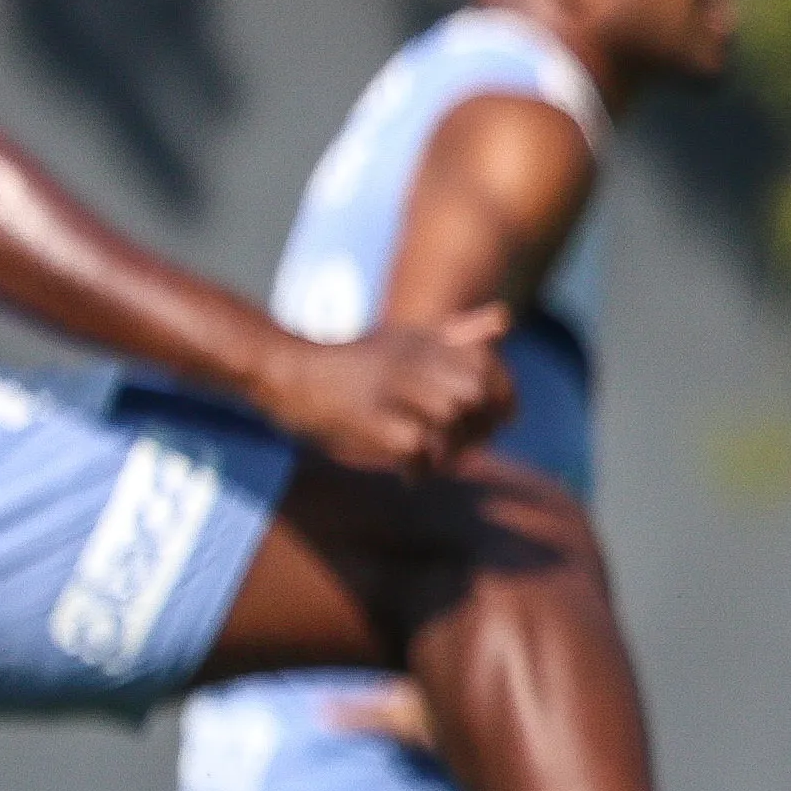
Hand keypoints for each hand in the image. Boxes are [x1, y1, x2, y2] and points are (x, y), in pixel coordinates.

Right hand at [262, 311, 511, 473]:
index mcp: (424, 340)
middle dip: (482, 425)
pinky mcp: (368, 417)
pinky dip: (421, 468)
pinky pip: (417, 447)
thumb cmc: (352, 361)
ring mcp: (389, 388)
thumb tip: (506, 317)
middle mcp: (411, 359)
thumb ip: (457, 333)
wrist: (284, 367)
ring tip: (437, 460)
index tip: (500, 418)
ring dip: (452, 449)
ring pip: (450, 418)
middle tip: (469, 444)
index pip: (487, 364)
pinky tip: (410, 473)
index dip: (503, 395)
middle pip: (474, 393)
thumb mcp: (406, 338)